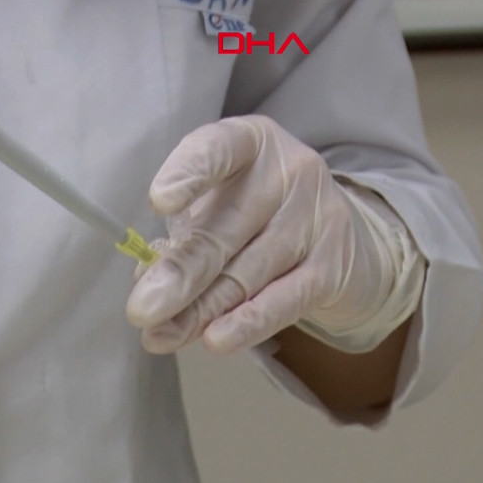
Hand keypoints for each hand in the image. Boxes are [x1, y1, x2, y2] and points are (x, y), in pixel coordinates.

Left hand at [126, 115, 405, 354]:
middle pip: (224, 230)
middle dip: (178, 275)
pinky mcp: (332, 266)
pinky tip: (215, 340)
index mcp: (249, 143)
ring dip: (198, 311)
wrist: (343, 237)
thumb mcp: (218, 202)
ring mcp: (317, 218)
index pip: (218, 149)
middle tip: (139, 310)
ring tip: (158, 337)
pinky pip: (283, 299)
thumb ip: (183, 231)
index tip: (158, 203)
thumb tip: (146, 273)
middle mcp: (289, 172)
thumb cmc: (256, 212)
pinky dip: (247, 322)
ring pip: (244, 274)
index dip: (189, 173)